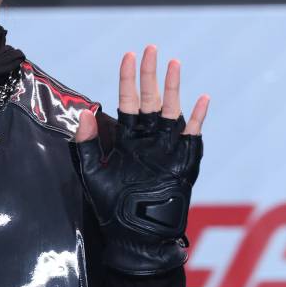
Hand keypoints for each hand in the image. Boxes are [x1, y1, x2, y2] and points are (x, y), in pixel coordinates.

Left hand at [71, 45, 208, 275]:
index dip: (127, 79)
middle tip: (149, 49)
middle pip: (150, 100)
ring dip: (173, 88)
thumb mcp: (92, 175)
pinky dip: (197, 118)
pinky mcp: (183, 161)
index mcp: (127, 140)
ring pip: (171, 111)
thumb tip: (85, 112)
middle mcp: (148, 140)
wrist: (136, 237)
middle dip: (150, 74)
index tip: (127, 55)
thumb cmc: (112, 209)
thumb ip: (85, 145)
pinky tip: (201, 98)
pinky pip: (192, 135)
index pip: (127, 102)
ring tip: (173, 64)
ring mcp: (167, 149)